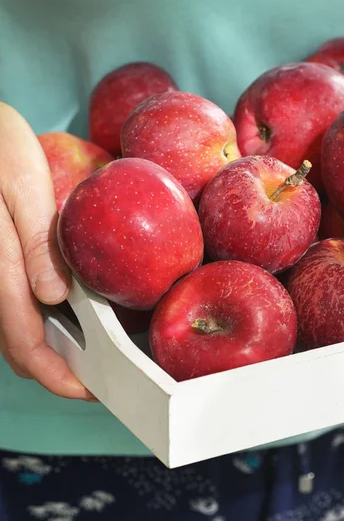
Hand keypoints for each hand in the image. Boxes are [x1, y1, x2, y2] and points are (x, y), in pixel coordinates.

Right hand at [0, 103, 92, 399]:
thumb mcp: (21, 184)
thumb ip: (34, 242)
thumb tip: (54, 296)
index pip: (25, 345)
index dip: (59, 377)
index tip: (94, 389)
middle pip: (17, 347)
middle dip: (57, 368)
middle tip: (101, 370)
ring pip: (13, 329)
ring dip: (49, 347)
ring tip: (91, 344)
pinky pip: (11, 305)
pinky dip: (38, 320)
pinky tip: (66, 309)